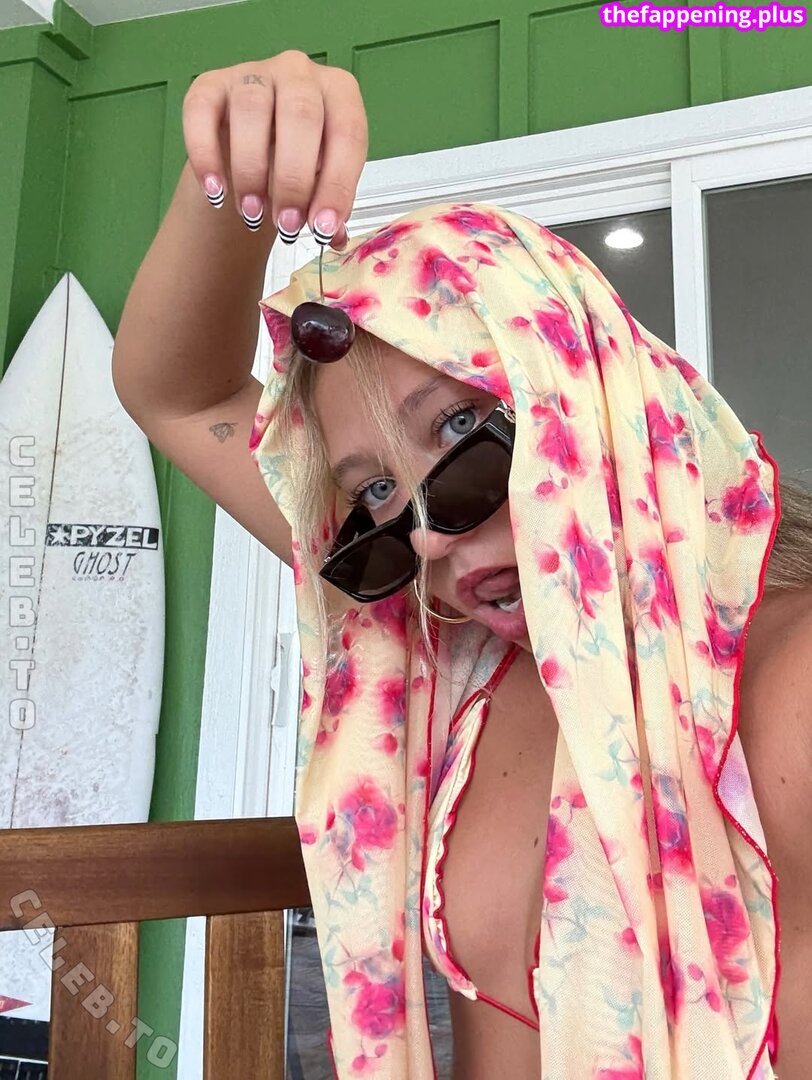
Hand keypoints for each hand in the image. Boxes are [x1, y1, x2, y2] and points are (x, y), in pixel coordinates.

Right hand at [182, 50, 367, 248]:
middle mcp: (299, 74)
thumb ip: (329, 209)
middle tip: (287, 225)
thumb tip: (334, 236)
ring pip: (252, 110)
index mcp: (339, 93)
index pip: (347, 133)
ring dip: (252, 170)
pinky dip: (206, 155)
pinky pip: (202, 111)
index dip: (337, 185)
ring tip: (252, 213)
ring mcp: (253, 74)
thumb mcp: (322, 185)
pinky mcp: (211, 85)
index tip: (323, 227)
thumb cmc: (296, 164)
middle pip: (301, 116)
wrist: (252, 153)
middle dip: (294, 180)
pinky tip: (216, 191)